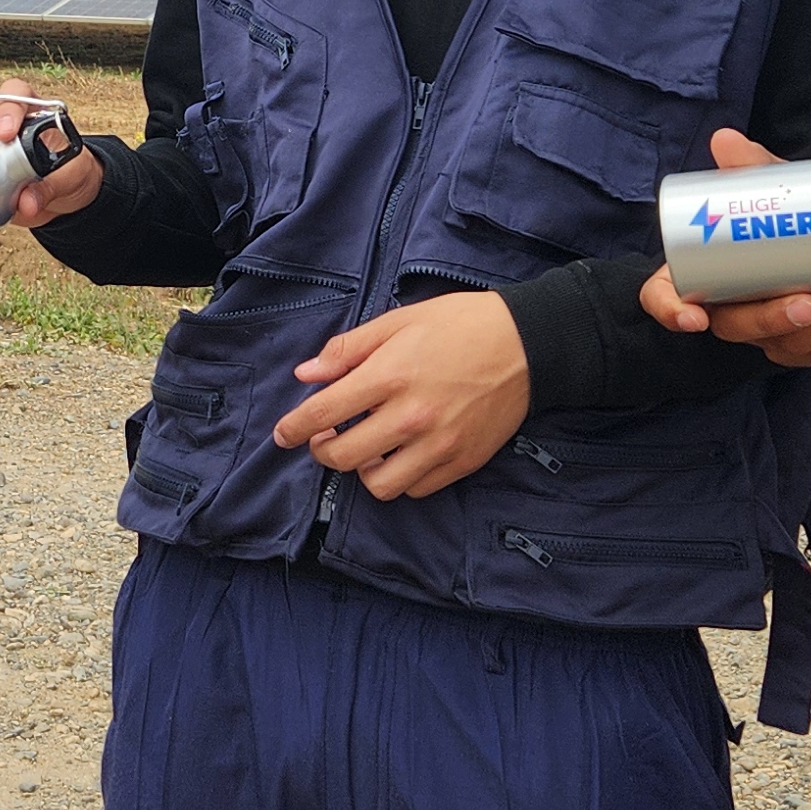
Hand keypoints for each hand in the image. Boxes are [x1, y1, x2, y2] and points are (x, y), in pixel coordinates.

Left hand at [274, 289, 529, 500]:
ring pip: (378, 484)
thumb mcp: (399, 321)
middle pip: (343, 456)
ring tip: (366, 448)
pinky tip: (400, 454)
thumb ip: (349, 349)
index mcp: (391, 375)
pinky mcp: (463, 461)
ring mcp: (439, 444)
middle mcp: (412, 416)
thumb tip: (307, 374)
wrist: (528, 344)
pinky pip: (416, 488)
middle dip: (322, 451)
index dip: (294, 428)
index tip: (282, 435)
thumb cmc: (461, 325)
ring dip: (362, 470)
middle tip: (324, 438)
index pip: (324, 412)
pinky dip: (399, 477)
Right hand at [637, 128, 810, 366]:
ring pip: (788, 342)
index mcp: (701, 273)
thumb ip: (750, 167)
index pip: (666, 298)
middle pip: (736, 327)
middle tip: (808, 302)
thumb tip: (726, 140)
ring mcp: (768, 331)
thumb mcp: (769, 189)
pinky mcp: (806, 342)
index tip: (693, 316)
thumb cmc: (782, 215)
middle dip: (772, 320)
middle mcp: (730, 309)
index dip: (672, 311)